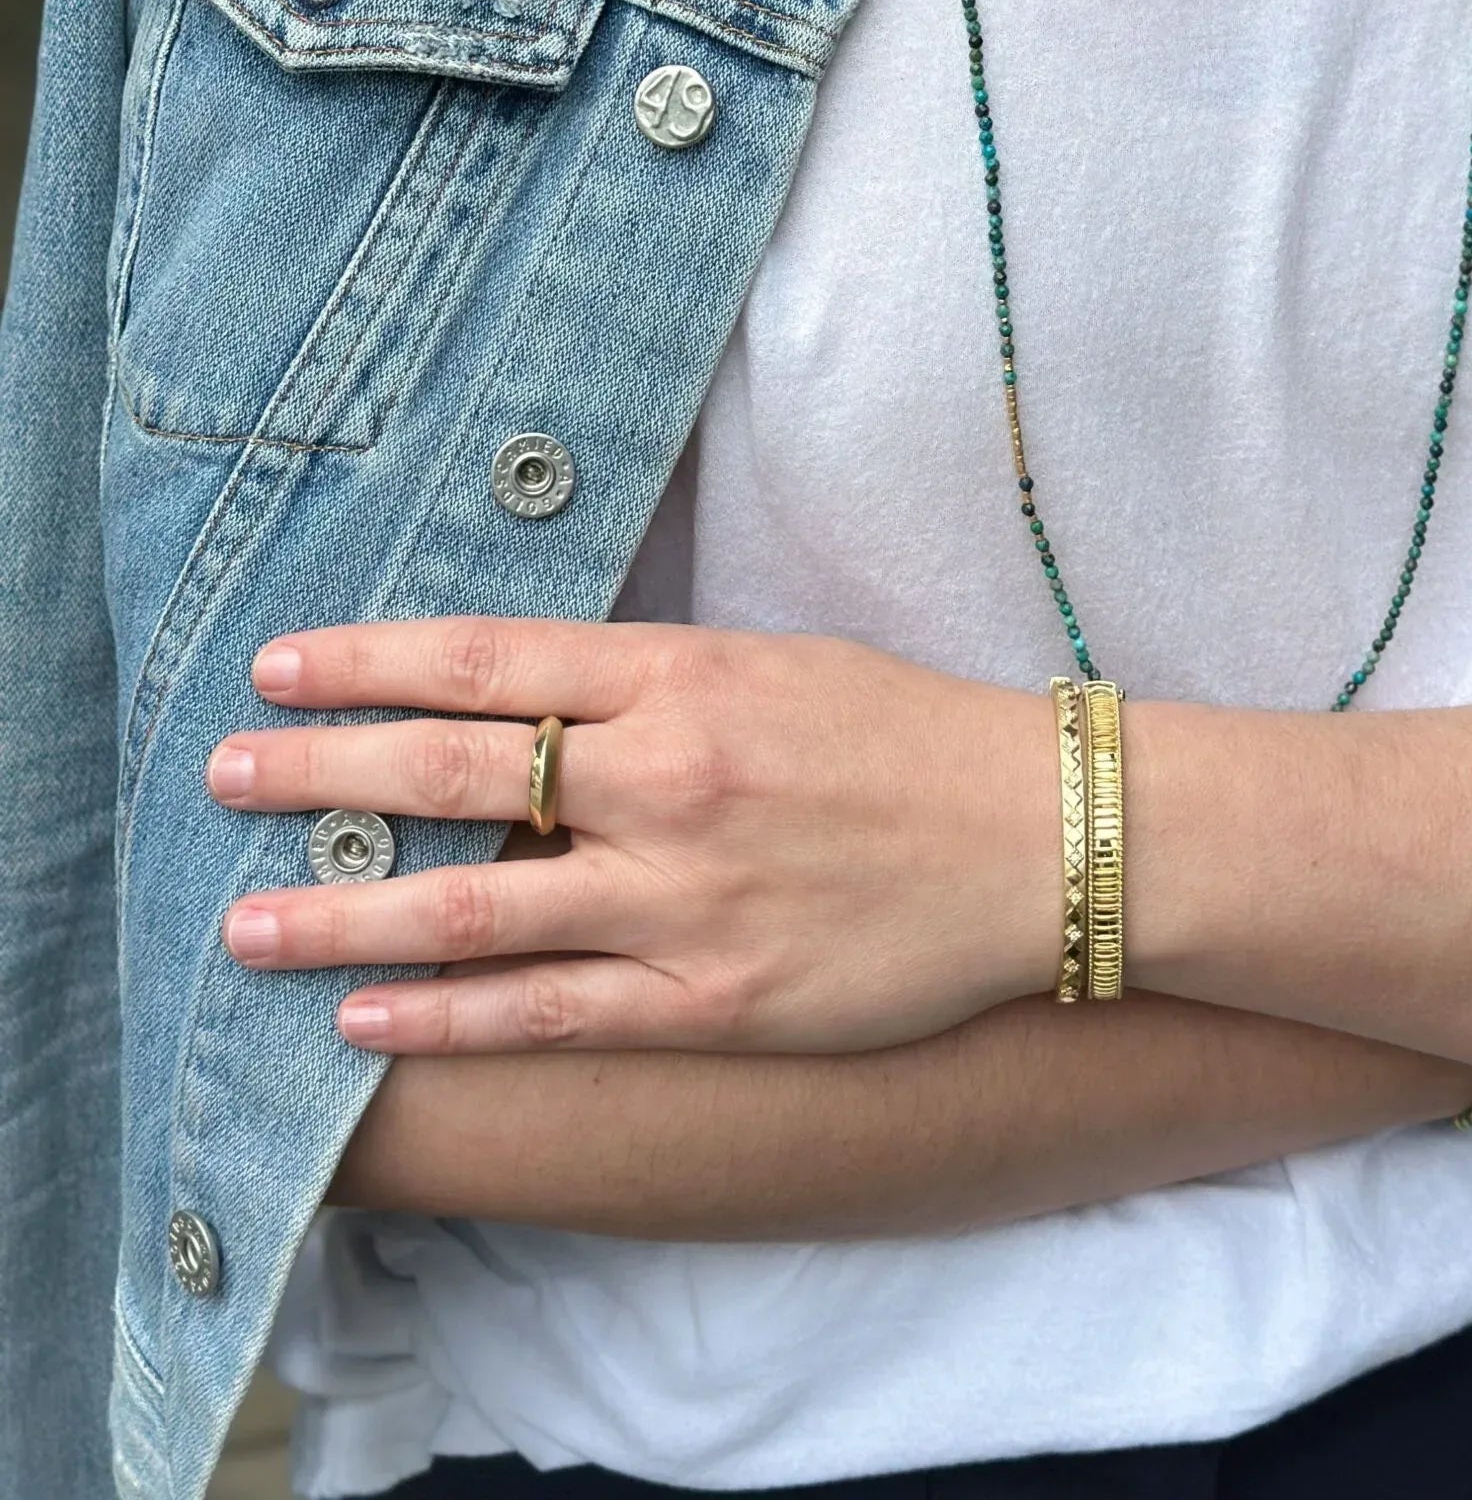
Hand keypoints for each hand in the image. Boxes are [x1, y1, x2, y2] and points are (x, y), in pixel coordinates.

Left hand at [206, 619, 1052, 1055]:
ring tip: (248, 927)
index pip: (485, 658)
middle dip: (319, 774)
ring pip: (473, 906)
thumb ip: (650, 676)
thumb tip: (522, 687)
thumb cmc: (907, 733)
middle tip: (223, 776)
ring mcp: (684, 894)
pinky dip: (445, 1017)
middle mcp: (667, 777)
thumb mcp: (773, 662)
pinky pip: (546, 1011)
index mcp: (683, 675)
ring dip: (343, 915)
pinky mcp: (712, 996)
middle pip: (450, 768)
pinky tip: (365, 1021)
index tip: (279, 667)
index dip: (366, 663)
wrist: (1039, 836)